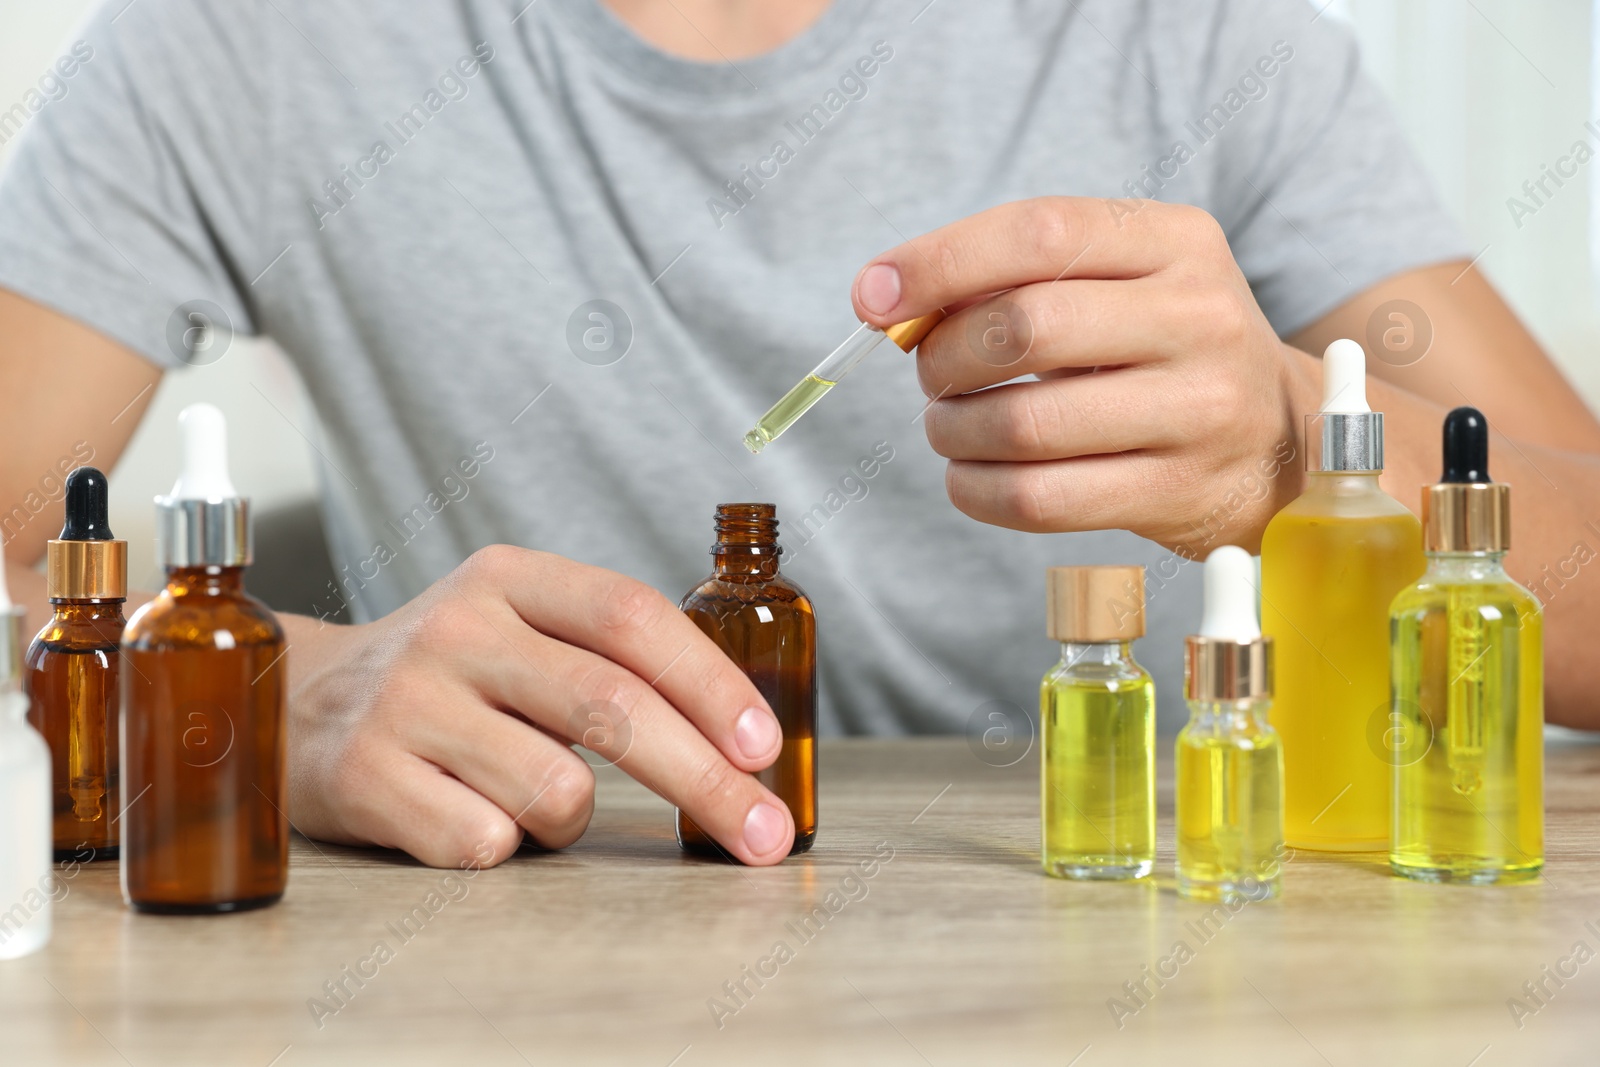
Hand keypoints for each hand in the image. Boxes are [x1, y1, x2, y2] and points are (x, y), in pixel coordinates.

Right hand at [282, 546, 793, 867]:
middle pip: (611, 707)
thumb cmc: (447, 675)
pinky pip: (485, 842)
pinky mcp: (364, 779)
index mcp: (508, 580)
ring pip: (556, 789)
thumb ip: (608, 655)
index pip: (630, 617)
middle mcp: (456, 630)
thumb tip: (740, 734)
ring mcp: (405, 703)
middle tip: (762, 833)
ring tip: (532, 799)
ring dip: (573, 819)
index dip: (709, 682)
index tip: (763, 745)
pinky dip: (503, 846)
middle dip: (706, 781)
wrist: (296, 701)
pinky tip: (467, 815)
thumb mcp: (517, 626)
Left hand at [851, 197, 1316, 556]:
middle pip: (1025, 328)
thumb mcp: (1123, 280)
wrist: (1277, 441)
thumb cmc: (1163, 348)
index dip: (940, 263)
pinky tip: (969, 476)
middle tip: (930, 374)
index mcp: (1178, 242)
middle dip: (943, 355)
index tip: (873, 296)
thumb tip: (888, 300)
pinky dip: (977, 490)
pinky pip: (1041, 499)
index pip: (1040, 233)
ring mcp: (1197, 411)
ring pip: (1024, 424)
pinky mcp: (1178, 492)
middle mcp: (1199, 318)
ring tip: (948, 425)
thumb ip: (1020, 275)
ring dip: (953, 429)